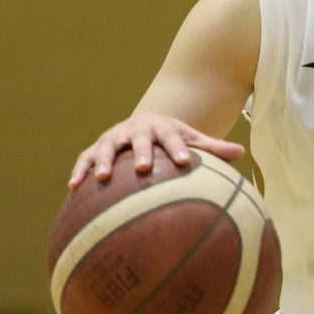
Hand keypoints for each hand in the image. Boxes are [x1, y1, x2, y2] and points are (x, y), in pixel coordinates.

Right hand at [68, 113, 244, 187]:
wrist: (144, 125)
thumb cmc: (172, 140)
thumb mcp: (191, 140)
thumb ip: (212, 148)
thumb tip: (241, 153)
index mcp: (161, 127)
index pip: (171, 136)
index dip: (177, 148)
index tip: (184, 162)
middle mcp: (136, 130)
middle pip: (139, 139)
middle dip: (141, 152)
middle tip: (144, 168)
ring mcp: (114, 138)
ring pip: (107, 147)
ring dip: (102, 160)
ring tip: (101, 177)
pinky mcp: (97, 148)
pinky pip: (84, 158)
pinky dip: (79, 170)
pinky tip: (73, 187)